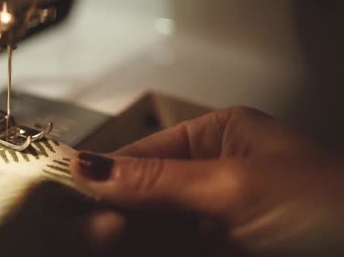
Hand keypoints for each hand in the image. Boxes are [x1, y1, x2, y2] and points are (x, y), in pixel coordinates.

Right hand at [70, 107, 343, 255]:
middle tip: (88, 225)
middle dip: (114, 208)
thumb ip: (158, 182)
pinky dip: (140, 248)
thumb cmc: (326, 208)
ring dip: (122, 234)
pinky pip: (163, 247)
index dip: (105, 172)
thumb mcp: (235, 185)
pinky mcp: (217, 251)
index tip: (69, 187)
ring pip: (149, 227)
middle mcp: (209, 177)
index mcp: (217, 140)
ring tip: (100, 238)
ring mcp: (212, 221)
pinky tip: (119, 244)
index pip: (144, 154)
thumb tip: (89, 167)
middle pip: (142, 193)